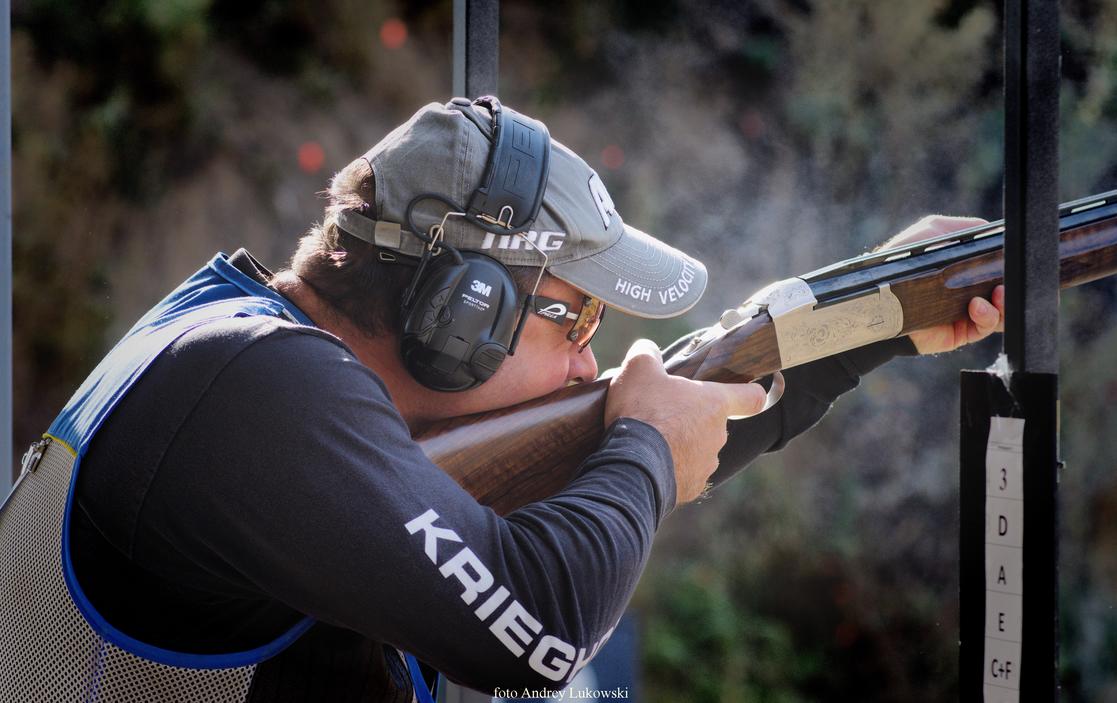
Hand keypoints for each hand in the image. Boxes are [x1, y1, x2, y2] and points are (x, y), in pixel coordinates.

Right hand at [605, 339, 766, 503]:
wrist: (631, 465)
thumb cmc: (642, 413)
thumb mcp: (638, 369)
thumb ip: (647, 353)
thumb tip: (647, 349)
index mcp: (715, 403)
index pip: (751, 397)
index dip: (749, 392)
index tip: (745, 392)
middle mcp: (718, 435)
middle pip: (713, 423)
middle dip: (691, 418)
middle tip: (661, 414)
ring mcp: (707, 463)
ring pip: (698, 449)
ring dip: (680, 445)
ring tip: (650, 441)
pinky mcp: (691, 487)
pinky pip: (684, 473)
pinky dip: (669, 468)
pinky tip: (648, 462)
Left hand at [881, 215, 1005, 353]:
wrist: (878, 299)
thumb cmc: (902, 262)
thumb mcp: (932, 234)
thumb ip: (962, 229)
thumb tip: (992, 231)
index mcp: (970, 268)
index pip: (1001, 267)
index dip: (1012, 264)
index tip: (1016, 258)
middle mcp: (973, 289)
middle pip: (1007, 289)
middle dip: (1014, 284)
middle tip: (1011, 278)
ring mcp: (969, 312)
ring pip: (1002, 311)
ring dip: (1005, 302)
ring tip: (998, 293)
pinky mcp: (961, 332)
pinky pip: (984, 327)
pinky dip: (988, 316)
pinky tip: (977, 305)